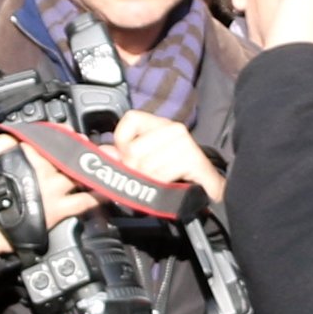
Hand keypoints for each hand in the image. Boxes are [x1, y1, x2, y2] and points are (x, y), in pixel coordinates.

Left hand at [105, 112, 226, 200]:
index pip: (130, 118)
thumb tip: (104, 151)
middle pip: (133, 150)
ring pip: (145, 167)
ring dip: (148, 183)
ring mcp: (184, 143)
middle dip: (134, 172)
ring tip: (159, 184)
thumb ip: (122, 156)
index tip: (128, 157)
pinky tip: (169, 187)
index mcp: (159, 125)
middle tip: (147, 179)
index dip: (122, 141)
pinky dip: (160, 187)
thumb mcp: (145, 164)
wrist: (208, 194)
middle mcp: (173, 129)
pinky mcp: (192, 160)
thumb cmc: (176, 178)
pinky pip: (160, 176)